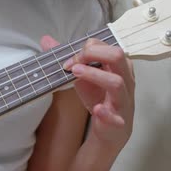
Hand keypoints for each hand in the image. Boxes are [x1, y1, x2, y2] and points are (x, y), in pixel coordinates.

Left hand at [40, 35, 134, 150]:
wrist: (109, 129)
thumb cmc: (99, 98)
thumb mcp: (82, 76)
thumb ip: (68, 59)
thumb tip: (46, 40)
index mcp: (118, 66)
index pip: (107, 47)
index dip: (86, 49)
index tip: (69, 60)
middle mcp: (124, 80)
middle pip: (118, 56)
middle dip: (93, 54)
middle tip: (73, 64)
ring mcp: (122, 100)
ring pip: (116, 82)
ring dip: (95, 76)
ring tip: (75, 73)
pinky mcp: (118, 121)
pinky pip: (116, 117)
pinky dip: (106, 113)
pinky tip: (97, 109)